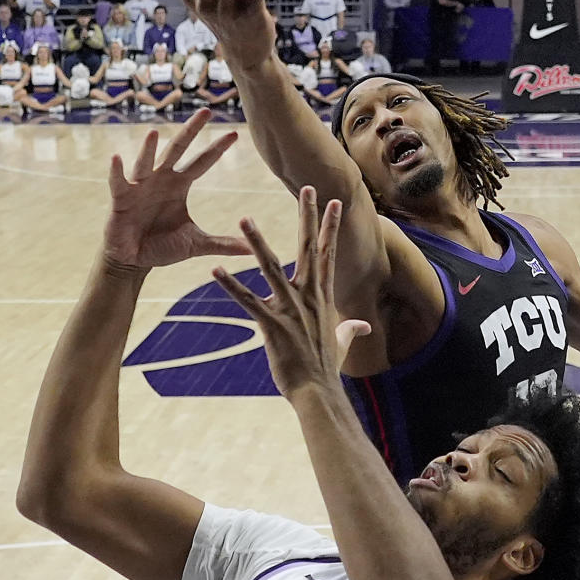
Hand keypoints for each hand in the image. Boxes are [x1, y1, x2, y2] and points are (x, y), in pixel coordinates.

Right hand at [104, 109, 249, 268]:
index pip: (202, 162)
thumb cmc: (163, 246)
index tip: (235, 133)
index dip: (217, 148)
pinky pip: (119, 182)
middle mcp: (161, 178)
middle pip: (177, 149)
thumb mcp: (197, 244)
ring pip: (146, 162)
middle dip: (191, 131)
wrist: (134, 260)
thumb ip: (223, 243)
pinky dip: (117, 171)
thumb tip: (251, 249)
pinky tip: (117, 158)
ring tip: (153, 132)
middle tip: (206, 110)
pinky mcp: (121, 199)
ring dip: (148, 148)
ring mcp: (140, 186)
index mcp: (179, 184)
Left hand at [212, 186, 370, 397]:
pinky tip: (215, 270)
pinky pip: (247, 300)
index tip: (334, 201)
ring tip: (245, 217)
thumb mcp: (342, 343)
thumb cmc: (327, 368)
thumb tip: (363, 327)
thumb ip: (351, 330)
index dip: (330, 226)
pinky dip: (231, 285)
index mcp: (323, 296)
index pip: (328, 253)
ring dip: (256, 242)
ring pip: (271, 267)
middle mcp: (308, 296)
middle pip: (307, 248)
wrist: (318, 392)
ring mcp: (289, 309)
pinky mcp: (271, 325)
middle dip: (307, 216)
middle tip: (306, 188)